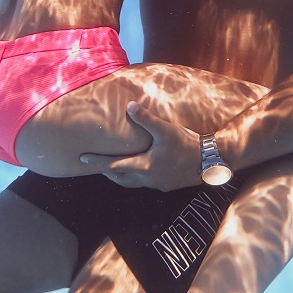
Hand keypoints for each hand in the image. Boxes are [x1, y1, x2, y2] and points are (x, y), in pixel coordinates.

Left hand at [79, 103, 202, 190]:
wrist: (211, 161)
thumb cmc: (187, 144)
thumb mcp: (165, 129)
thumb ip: (146, 119)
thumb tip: (129, 106)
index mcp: (144, 165)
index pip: (113, 165)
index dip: (97, 161)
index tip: (82, 159)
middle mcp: (148, 178)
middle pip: (120, 178)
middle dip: (107, 172)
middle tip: (97, 165)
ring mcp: (159, 184)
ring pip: (133, 183)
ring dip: (122, 176)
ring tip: (116, 169)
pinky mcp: (169, 185)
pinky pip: (147, 184)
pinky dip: (139, 177)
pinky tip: (144, 169)